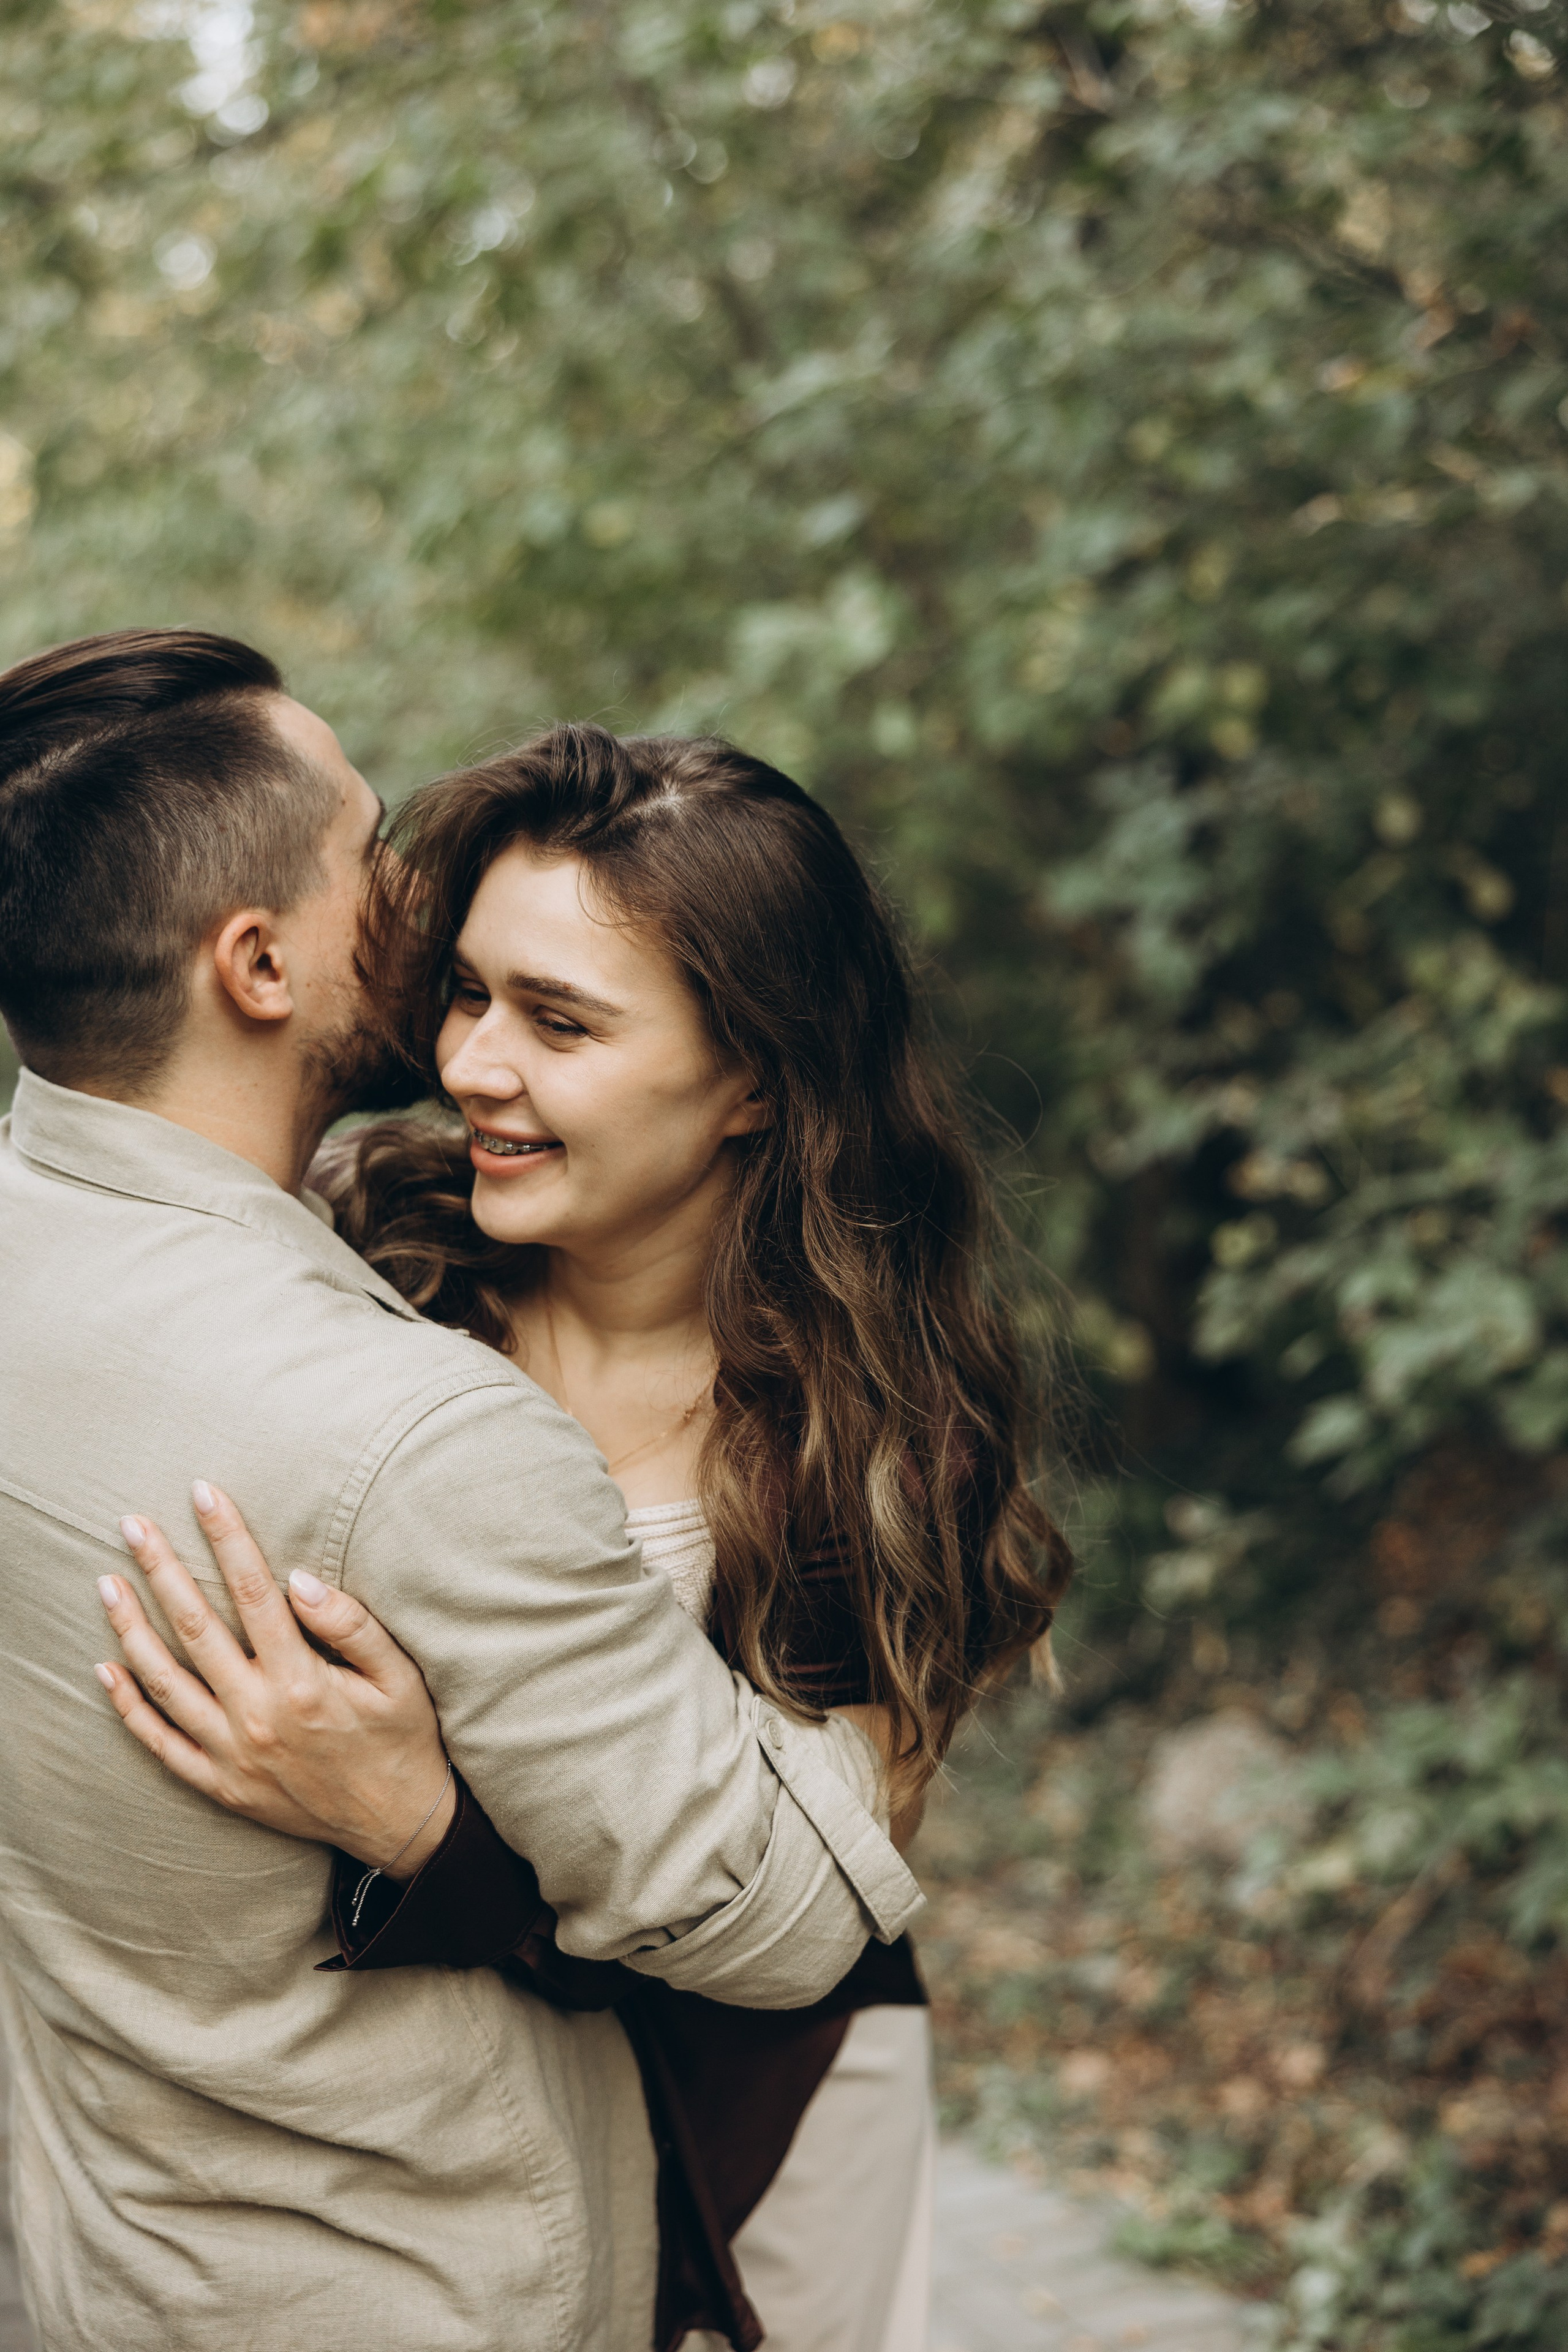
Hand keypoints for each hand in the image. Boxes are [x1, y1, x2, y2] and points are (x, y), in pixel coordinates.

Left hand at [95, 1482, 456, 1876]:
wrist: (400, 1825)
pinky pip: (162, 1743)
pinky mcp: (221, 1785)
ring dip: (130, 1628)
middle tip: (132, 1524)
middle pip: (195, 1627)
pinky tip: (107, 1670)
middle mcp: (256, 1716)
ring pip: (164, 1681)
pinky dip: (130, 1707)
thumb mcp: (398, 1676)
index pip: (252, 1590)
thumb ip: (350, 1624)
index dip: (226, 1536)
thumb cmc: (404, 1740)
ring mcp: (232, 1754)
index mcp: (301, 1682)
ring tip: (107, 1584)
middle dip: (161, 1569)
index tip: (202, 1493)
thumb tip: (298, 1578)